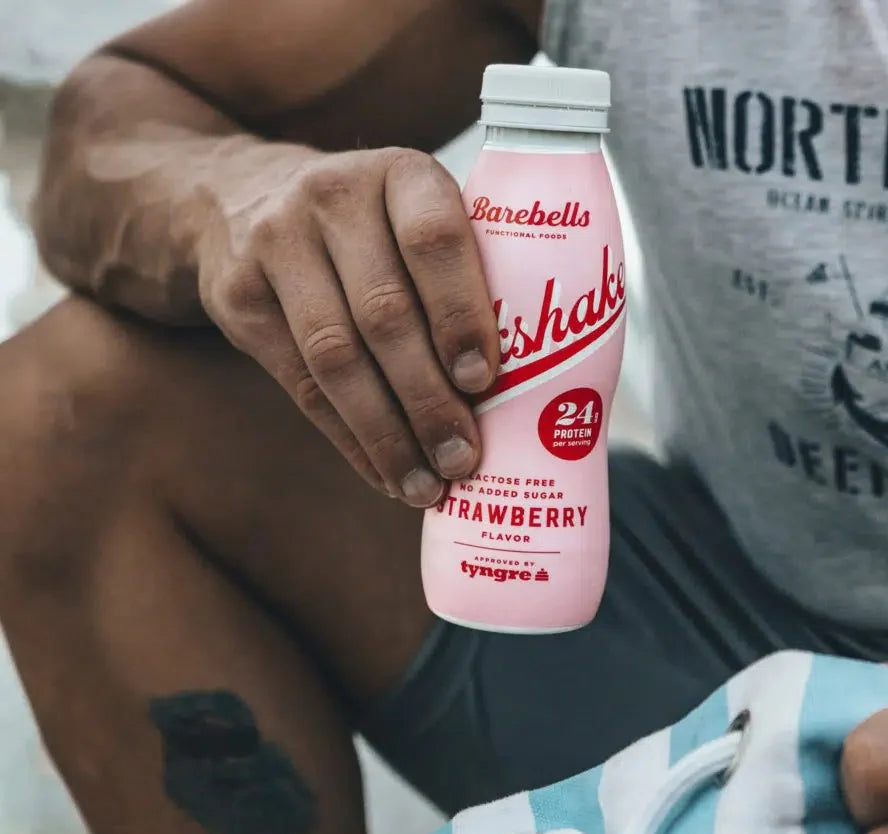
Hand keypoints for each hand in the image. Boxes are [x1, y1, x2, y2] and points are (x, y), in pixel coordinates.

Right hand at [197, 143, 497, 505]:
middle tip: (463, 458)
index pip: (434, 240)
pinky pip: (300, 384)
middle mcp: (332, 197)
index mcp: (399, 173)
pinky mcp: (238, 297)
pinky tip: (383, 472)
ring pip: (336, 358)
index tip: (483, 380)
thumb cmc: (367, 227)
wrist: (237, 196)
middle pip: (385, 314)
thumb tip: (530, 389)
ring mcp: (276, 244)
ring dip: (387, 434)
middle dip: (428, 399)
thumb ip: (458, 274)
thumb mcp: (410, 215)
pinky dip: (349, 439)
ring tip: (426, 484)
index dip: (460, 315)